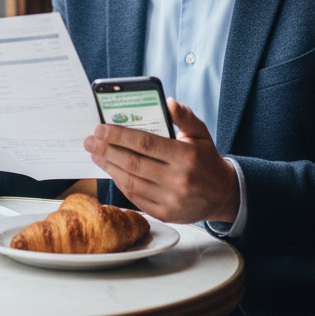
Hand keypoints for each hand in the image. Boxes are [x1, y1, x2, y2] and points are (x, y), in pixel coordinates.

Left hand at [83, 99, 238, 223]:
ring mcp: (170, 199)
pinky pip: (136, 197)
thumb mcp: (201, 133)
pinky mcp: (165, 214)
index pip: (145, 143)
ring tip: (95, 154)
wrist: (224, 195)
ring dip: (109, 167)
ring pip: (131, 182)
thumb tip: (167, 101)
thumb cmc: (207, 159)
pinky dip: (120, 183)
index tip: (100, 128)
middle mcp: (177, 180)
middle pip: (133, 163)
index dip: (120, 136)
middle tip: (90, 140)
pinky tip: (110, 170)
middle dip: (107, 150)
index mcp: (185, 156)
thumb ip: (184, 116)